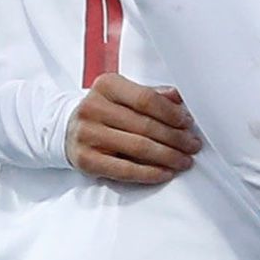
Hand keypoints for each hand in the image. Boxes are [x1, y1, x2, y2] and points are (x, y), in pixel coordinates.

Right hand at [63, 74, 198, 186]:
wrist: (67, 129)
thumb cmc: (104, 111)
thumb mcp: (123, 94)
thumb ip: (150, 94)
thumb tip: (179, 98)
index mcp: (106, 86)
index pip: (146, 99)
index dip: (171, 113)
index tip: (188, 123)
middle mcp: (94, 108)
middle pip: (145, 125)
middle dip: (175, 138)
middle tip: (193, 145)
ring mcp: (88, 134)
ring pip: (138, 147)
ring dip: (167, 156)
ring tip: (184, 160)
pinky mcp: (86, 160)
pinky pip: (124, 170)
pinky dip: (149, 173)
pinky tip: (165, 173)